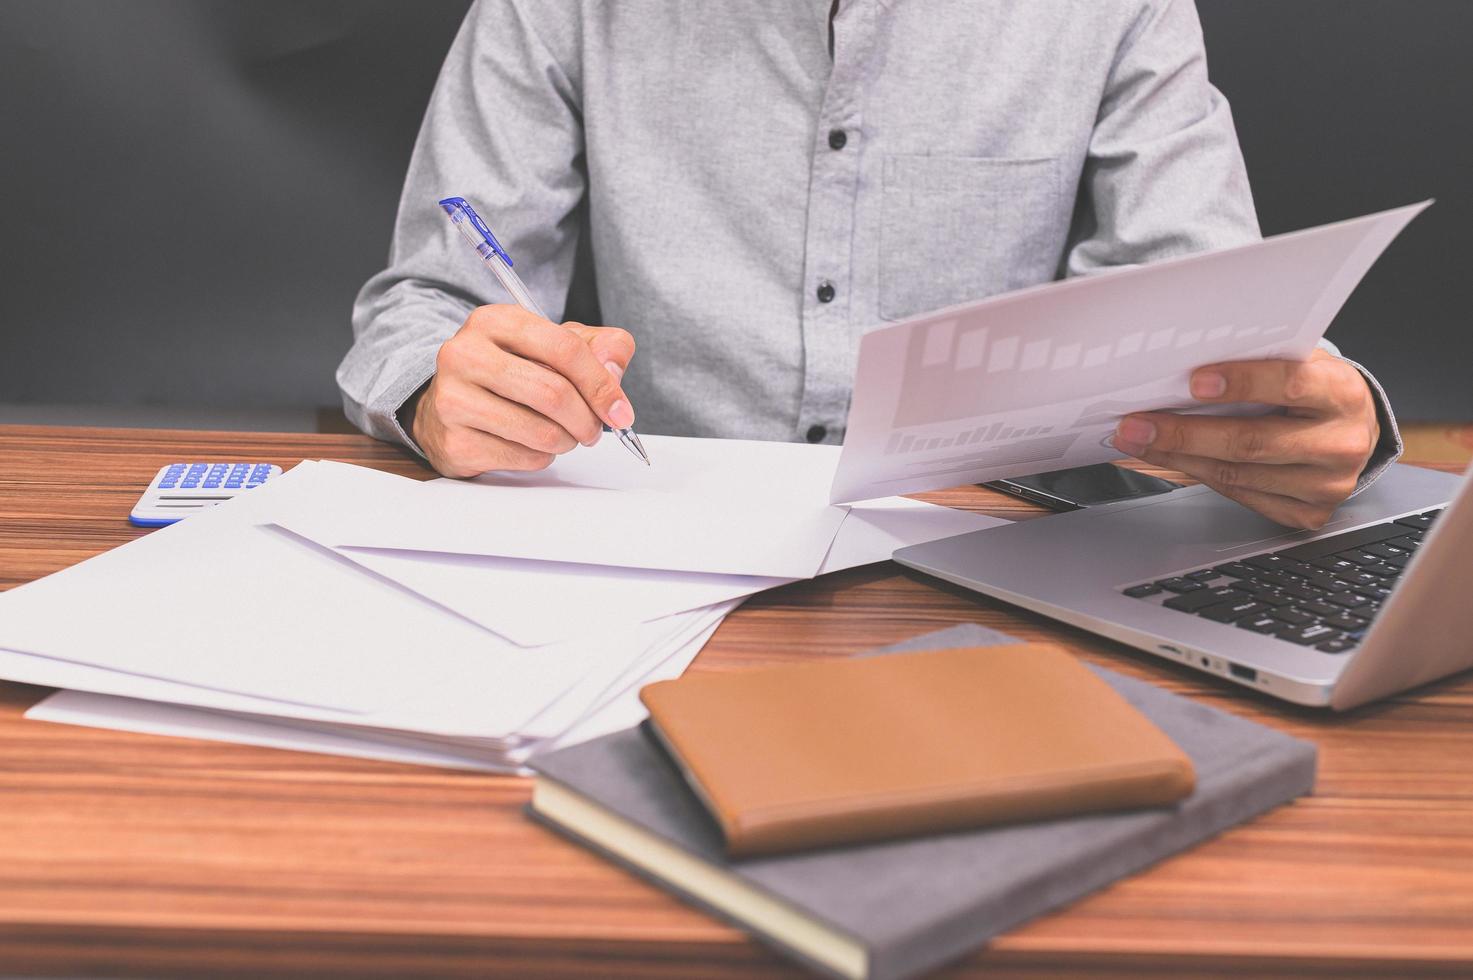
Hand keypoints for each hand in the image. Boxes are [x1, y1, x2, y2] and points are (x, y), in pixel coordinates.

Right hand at [410, 305, 636, 476]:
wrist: (447, 407)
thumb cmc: (510, 373)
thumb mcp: (551, 345)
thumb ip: (596, 346)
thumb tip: (613, 370)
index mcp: (495, 321)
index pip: (565, 348)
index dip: (602, 384)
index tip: (620, 410)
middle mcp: (466, 354)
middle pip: (553, 393)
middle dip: (587, 420)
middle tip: (593, 430)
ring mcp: (453, 399)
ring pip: (541, 431)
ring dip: (567, 441)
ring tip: (564, 436)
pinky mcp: (454, 441)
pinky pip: (523, 458)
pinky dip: (541, 457)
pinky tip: (532, 445)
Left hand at [1111, 350, 1379, 529]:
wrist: (1353, 431)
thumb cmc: (1315, 391)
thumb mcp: (1301, 364)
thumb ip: (1260, 363)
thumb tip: (1185, 365)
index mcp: (1341, 394)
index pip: (1291, 383)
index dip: (1242, 382)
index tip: (1194, 381)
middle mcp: (1339, 444)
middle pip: (1251, 442)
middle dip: (1184, 433)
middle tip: (1136, 425)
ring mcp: (1324, 485)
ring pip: (1237, 474)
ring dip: (1178, 458)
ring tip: (1139, 441)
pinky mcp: (1307, 513)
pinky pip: (1240, 496)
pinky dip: (1198, 475)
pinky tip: (1171, 460)